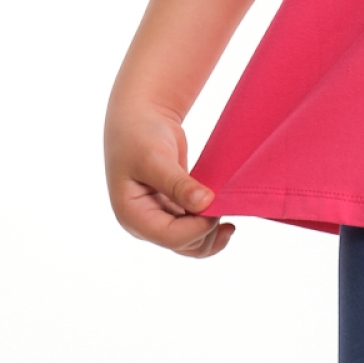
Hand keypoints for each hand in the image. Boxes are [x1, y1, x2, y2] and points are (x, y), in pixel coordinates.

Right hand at [105, 101, 234, 257]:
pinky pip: (192, 226)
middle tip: (226, 203)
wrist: (139, 118)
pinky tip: (224, 210)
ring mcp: (159, 217)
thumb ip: (178, 184)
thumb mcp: (155, 158)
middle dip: (206, 230)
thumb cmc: (139, 135)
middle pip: (182, 244)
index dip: (198, 226)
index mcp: (132, 216)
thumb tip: (205, 204)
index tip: (216, 204)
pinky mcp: (172, 208)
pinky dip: (209, 223)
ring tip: (230, 211)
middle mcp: (145, 223)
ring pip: (190, 241)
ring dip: (211, 232)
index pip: (170, 237)